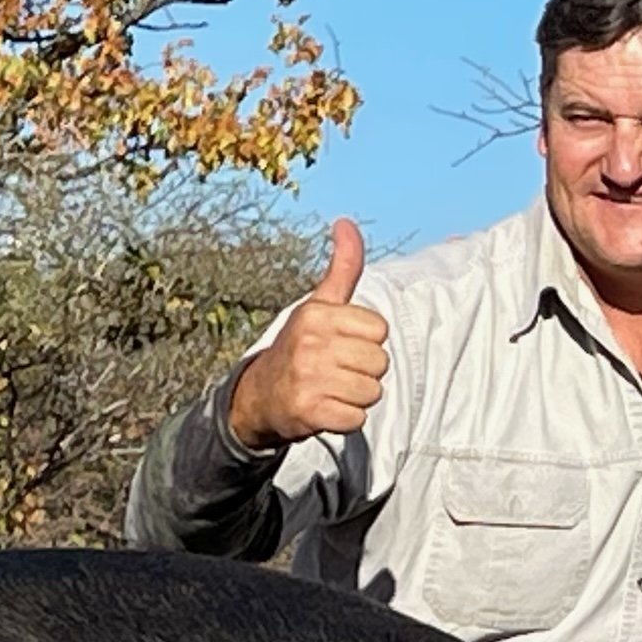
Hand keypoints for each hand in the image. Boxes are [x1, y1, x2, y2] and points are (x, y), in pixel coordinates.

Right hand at [224, 221, 388, 448]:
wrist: (261, 397)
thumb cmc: (301, 346)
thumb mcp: (320, 304)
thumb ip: (342, 267)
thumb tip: (345, 222)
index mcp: (317, 315)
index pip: (380, 330)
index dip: (367, 341)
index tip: (342, 344)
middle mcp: (310, 344)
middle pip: (380, 363)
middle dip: (365, 371)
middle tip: (336, 371)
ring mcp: (308, 378)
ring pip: (372, 392)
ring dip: (357, 397)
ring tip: (331, 389)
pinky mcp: (309, 412)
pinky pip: (357, 418)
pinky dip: (346, 419)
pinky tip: (325, 408)